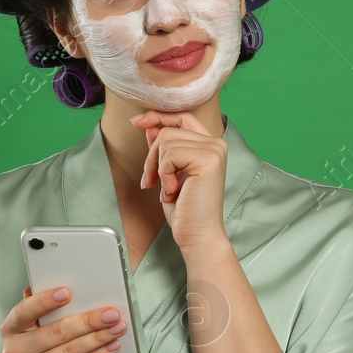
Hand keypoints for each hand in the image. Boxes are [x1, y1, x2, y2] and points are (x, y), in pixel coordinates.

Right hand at [0, 286, 128, 352]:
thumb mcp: (38, 330)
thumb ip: (45, 309)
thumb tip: (58, 284)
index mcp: (11, 330)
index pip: (24, 312)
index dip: (45, 301)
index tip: (68, 292)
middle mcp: (15, 352)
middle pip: (56, 332)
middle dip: (88, 321)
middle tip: (110, 313)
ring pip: (70, 351)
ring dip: (98, 337)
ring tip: (117, 328)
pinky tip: (111, 346)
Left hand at [130, 110, 229, 252]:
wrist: (198, 235)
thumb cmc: (185, 209)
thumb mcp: (168, 172)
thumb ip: (163, 147)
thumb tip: (150, 125)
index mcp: (210, 145)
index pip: (182, 117)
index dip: (157, 117)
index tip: (136, 122)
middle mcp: (216, 143)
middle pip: (167, 130)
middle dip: (151, 157)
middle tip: (152, 182)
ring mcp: (214, 150)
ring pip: (165, 140)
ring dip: (156, 168)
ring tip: (166, 189)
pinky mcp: (208, 159)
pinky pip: (169, 154)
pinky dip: (163, 174)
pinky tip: (173, 191)